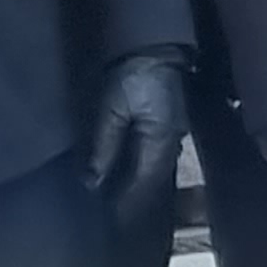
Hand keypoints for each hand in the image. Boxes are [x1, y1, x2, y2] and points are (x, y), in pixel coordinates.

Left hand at [80, 51, 188, 222]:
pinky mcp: (168, 123)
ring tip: (121, 200)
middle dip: (134, 199)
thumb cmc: (134, 74)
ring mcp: (173, 132)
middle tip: (116, 217)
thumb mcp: (112, 109)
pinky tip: (130, 172)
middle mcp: (170, 142)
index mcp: (159, 142)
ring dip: (138, 185)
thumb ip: (103, 146)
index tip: (111, 221)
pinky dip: (141, 168)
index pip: (141, 184)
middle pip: (151, 181)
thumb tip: (93, 183)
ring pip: (154, 169)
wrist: (155, 45)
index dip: (125, 203)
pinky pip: (154, 155)